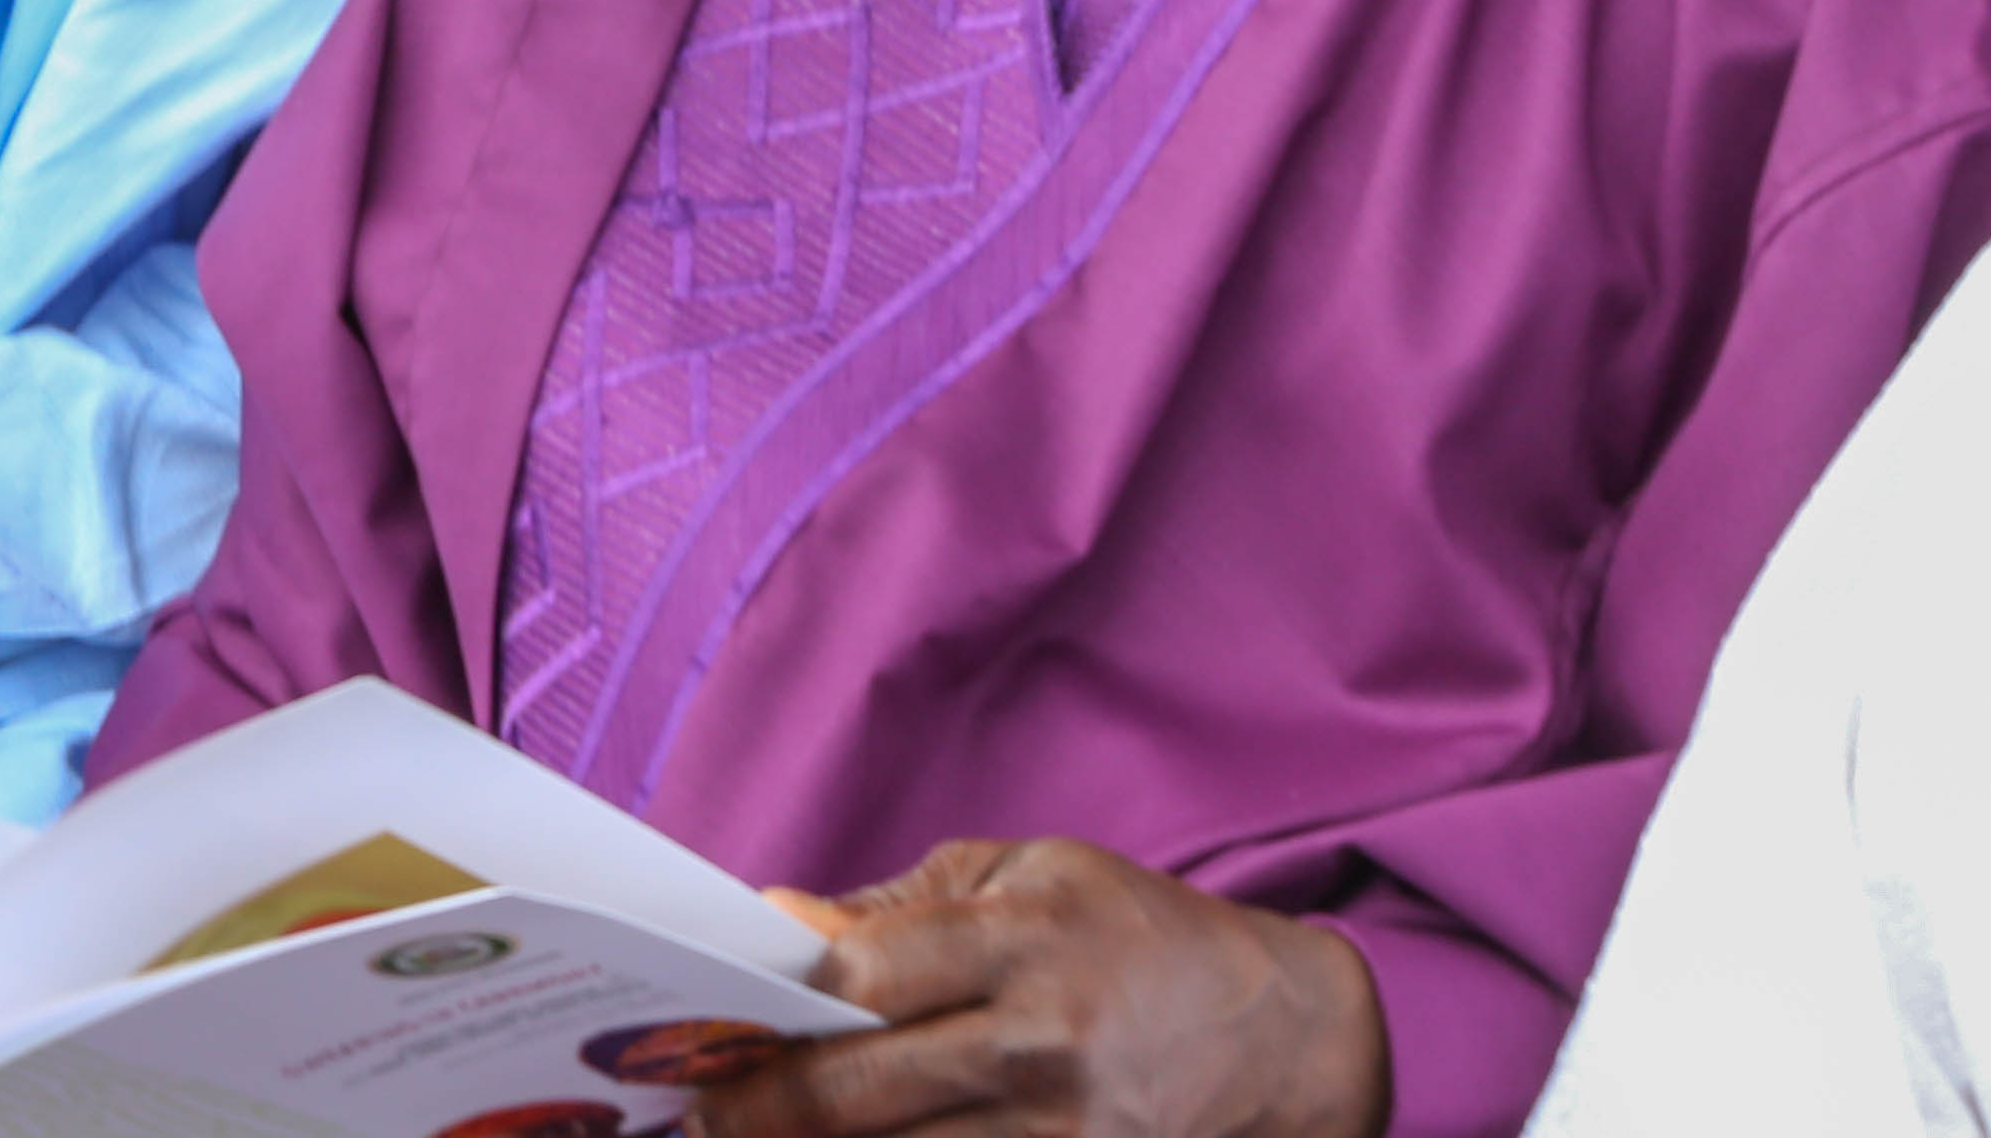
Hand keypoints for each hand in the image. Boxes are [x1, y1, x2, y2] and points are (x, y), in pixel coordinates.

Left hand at [696, 840, 1389, 1137]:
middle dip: (756, 1109)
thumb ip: (905, 908)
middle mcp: (1044, 1049)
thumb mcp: (1037, 877)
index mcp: (1027, 944)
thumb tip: (781, 923)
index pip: (871, 972)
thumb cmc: (1144, 943)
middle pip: (862, 1093)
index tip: (701, 1016)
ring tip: (745, 1136)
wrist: (1301, 1045)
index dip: (773, 1002)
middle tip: (689, 1110)